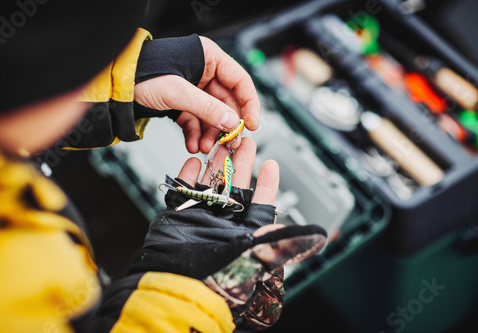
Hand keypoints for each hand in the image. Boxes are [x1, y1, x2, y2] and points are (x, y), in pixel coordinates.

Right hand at [128, 138, 326, 328]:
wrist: (180, 284)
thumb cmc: (221, 273)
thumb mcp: (261, 252)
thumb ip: (288, 240)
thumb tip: (321, 236)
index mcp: (245, 232)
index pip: (260, 204)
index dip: (267, 184)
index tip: (271, 163)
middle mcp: (224, 225)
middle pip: (234, 187)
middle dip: (240, 163)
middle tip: (244, 141)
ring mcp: (200, 219)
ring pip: (210, 185)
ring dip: (216, 164)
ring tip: (221, 144)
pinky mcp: (177, 217)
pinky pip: (183, 192)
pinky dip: (187, 176)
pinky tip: (194, 160)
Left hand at [134, 37, 259, 153]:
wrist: (114, 87)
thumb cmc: (142, 75)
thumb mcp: (177, 92)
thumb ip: (207, 108)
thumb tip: (233, 123)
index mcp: (209, 58)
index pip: (239, 81)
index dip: (249, 104)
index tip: (251, 125)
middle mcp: (204, 72)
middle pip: (226, 102)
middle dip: (225, 125)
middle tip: (229, 144)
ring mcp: (193, 89)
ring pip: (211, 115)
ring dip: (210, 134)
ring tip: (206, 148)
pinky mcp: (181, 103)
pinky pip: (195, 120)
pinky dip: (195, 134)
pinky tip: (193, 145)